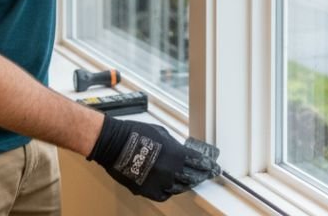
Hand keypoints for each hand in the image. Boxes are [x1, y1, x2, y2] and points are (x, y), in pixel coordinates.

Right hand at [88, 116, 220, 201]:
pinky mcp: (147, 190)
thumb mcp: (162, 134)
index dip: (207, 166)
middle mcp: (170, 170)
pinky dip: (169, 191)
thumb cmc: (135, 134)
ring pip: (179, 188)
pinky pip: (163, 194)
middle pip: (191, 177)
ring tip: (189, 181)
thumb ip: (174, 145)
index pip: (198, 163)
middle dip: (199, 176)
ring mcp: (159, 182)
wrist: (114, 144)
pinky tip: (171, 188)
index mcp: (176, 154)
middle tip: (205, 175)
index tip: (213, 168)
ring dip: (185, 184)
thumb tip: (181, 152)